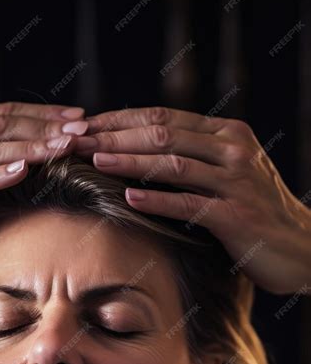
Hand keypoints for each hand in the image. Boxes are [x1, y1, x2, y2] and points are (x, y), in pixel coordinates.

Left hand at [74, 106, 310, 294]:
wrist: (302, 246)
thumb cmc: (257, 211)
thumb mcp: (229, 173)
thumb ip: (195, 158)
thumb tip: (140, 151)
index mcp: (226, 133)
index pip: (163, 116)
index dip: (120, 119)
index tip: (85, 125)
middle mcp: (232, 149)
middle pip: (162, 134)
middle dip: (114, 136)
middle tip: (76, 141)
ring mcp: (236, 181)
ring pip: (173, 163)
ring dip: (129, 161)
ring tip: (94, 161)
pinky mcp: (235, 215)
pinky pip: (189, 204)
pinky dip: (157, 199)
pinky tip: (128, 198)